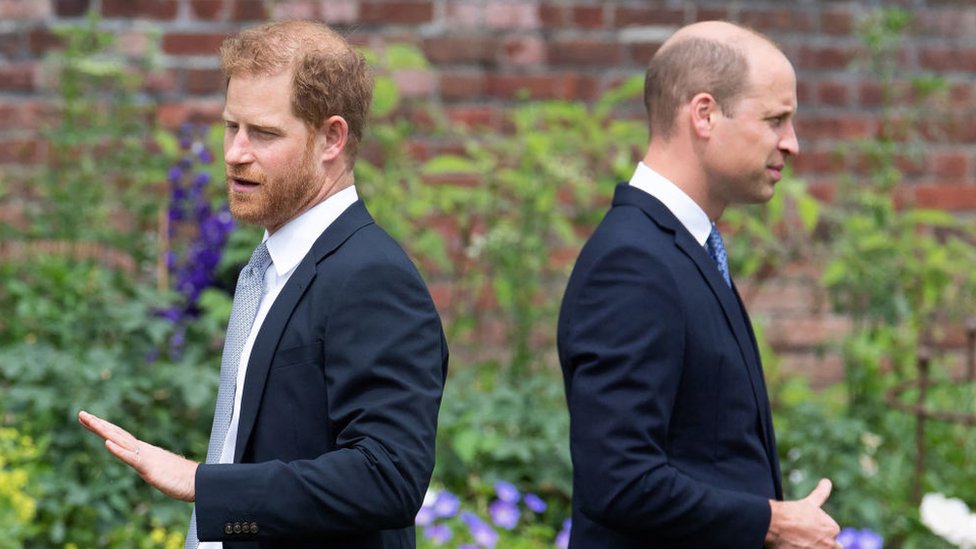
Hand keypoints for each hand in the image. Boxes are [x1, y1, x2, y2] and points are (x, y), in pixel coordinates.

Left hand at [78, 410, 197, 501]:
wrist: (200, 482)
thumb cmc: (182, 479)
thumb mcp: (159, 471)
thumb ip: (151, 466)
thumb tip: (147, 466)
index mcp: (143, 451)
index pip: (119, 437)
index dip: (103, 427)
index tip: (88, 419)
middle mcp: (143, 450)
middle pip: (117, 434)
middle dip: (98, 424)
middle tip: (81, 413)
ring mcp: (146, 457)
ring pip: (121, 441)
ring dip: (104, 431)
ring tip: (89, 421)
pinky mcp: (150, 468)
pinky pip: (132, 458)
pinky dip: (119, 450)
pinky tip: (107, 444)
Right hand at [765, 478, 841, 547]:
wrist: (773, 523)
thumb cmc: (792, 512)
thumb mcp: (809, 503)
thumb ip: (821, 493)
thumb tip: (827, 481)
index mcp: (833, 529)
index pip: (830, 533)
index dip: (818, 530)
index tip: (806, 527)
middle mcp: (830, 544)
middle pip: (828, 545)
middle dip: (819, 542)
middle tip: (802, 535)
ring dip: (812, 546)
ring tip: (799, 541)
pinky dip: (801, 548)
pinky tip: (794, 545)